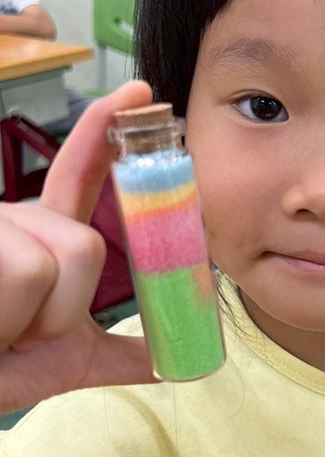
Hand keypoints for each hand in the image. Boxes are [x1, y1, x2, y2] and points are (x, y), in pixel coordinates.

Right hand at [0, 82, 157, 412]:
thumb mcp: (65, 363)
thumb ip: (121, 355)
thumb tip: (176, 360)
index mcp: (43, 237)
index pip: (79, 177)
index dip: (105, 132)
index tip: (140, 93)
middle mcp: (13, 222)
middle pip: (84, 247)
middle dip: (62, 311)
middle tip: (21, 336)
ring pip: (44, 268)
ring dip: (27, 323)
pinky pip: (19, 276)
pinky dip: (5, 323)